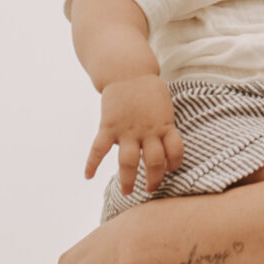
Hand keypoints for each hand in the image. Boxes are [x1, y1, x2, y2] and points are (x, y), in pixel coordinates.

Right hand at [85, 76, 181, 196]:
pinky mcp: (109, 126)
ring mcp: (127, 130)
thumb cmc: (148, 90)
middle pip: (154, 161)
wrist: (127, 71)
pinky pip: (99, 149)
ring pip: (129, 161)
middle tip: (150, 189)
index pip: (176, 150)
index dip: (175, 163)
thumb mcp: (164, 107)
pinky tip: (88, 176)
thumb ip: (163, 128)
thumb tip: (160, 147)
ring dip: (128, 179)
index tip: (170, 169)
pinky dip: (92, 163)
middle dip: (153, 179)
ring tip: (126, 191)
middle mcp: (147, 131)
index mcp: (164, 125)